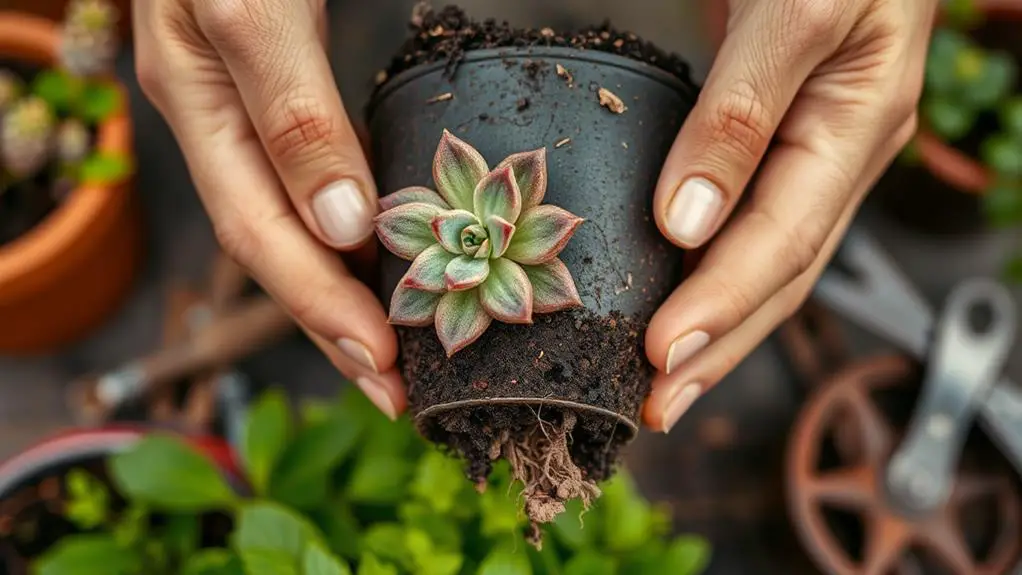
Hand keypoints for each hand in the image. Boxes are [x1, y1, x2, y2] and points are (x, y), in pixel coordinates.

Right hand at [133, 0, 403, 417]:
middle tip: (400, 394)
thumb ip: (291, 110)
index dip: (322, 308)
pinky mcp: (289, 90)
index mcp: (202, 110)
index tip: (386, 363)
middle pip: (278, 250)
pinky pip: (319, 183)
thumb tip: (341, 226)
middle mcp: (224, 123)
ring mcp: (253, 109)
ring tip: (396, 351)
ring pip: (298, 224)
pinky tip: (383, 256)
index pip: (263, 237)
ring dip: (345, 294)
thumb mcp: (247, 7)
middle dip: (336, 328)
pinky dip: (353, 234)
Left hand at [642, 0, 936, 430]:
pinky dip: (705, 266)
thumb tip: (685, 221)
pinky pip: (742, 218)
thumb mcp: (796, 13)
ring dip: (714, 324)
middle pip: (777, 273)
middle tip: (657, 405)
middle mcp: (835, 153)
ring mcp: (807, 147)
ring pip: (761, 256)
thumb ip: (739, 114)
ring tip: (664, 380)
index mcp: (855, 129)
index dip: (721, 305)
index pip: (783, 241)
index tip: (660, 355)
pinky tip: (674, 292)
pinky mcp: (769, 134)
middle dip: (718, 346)